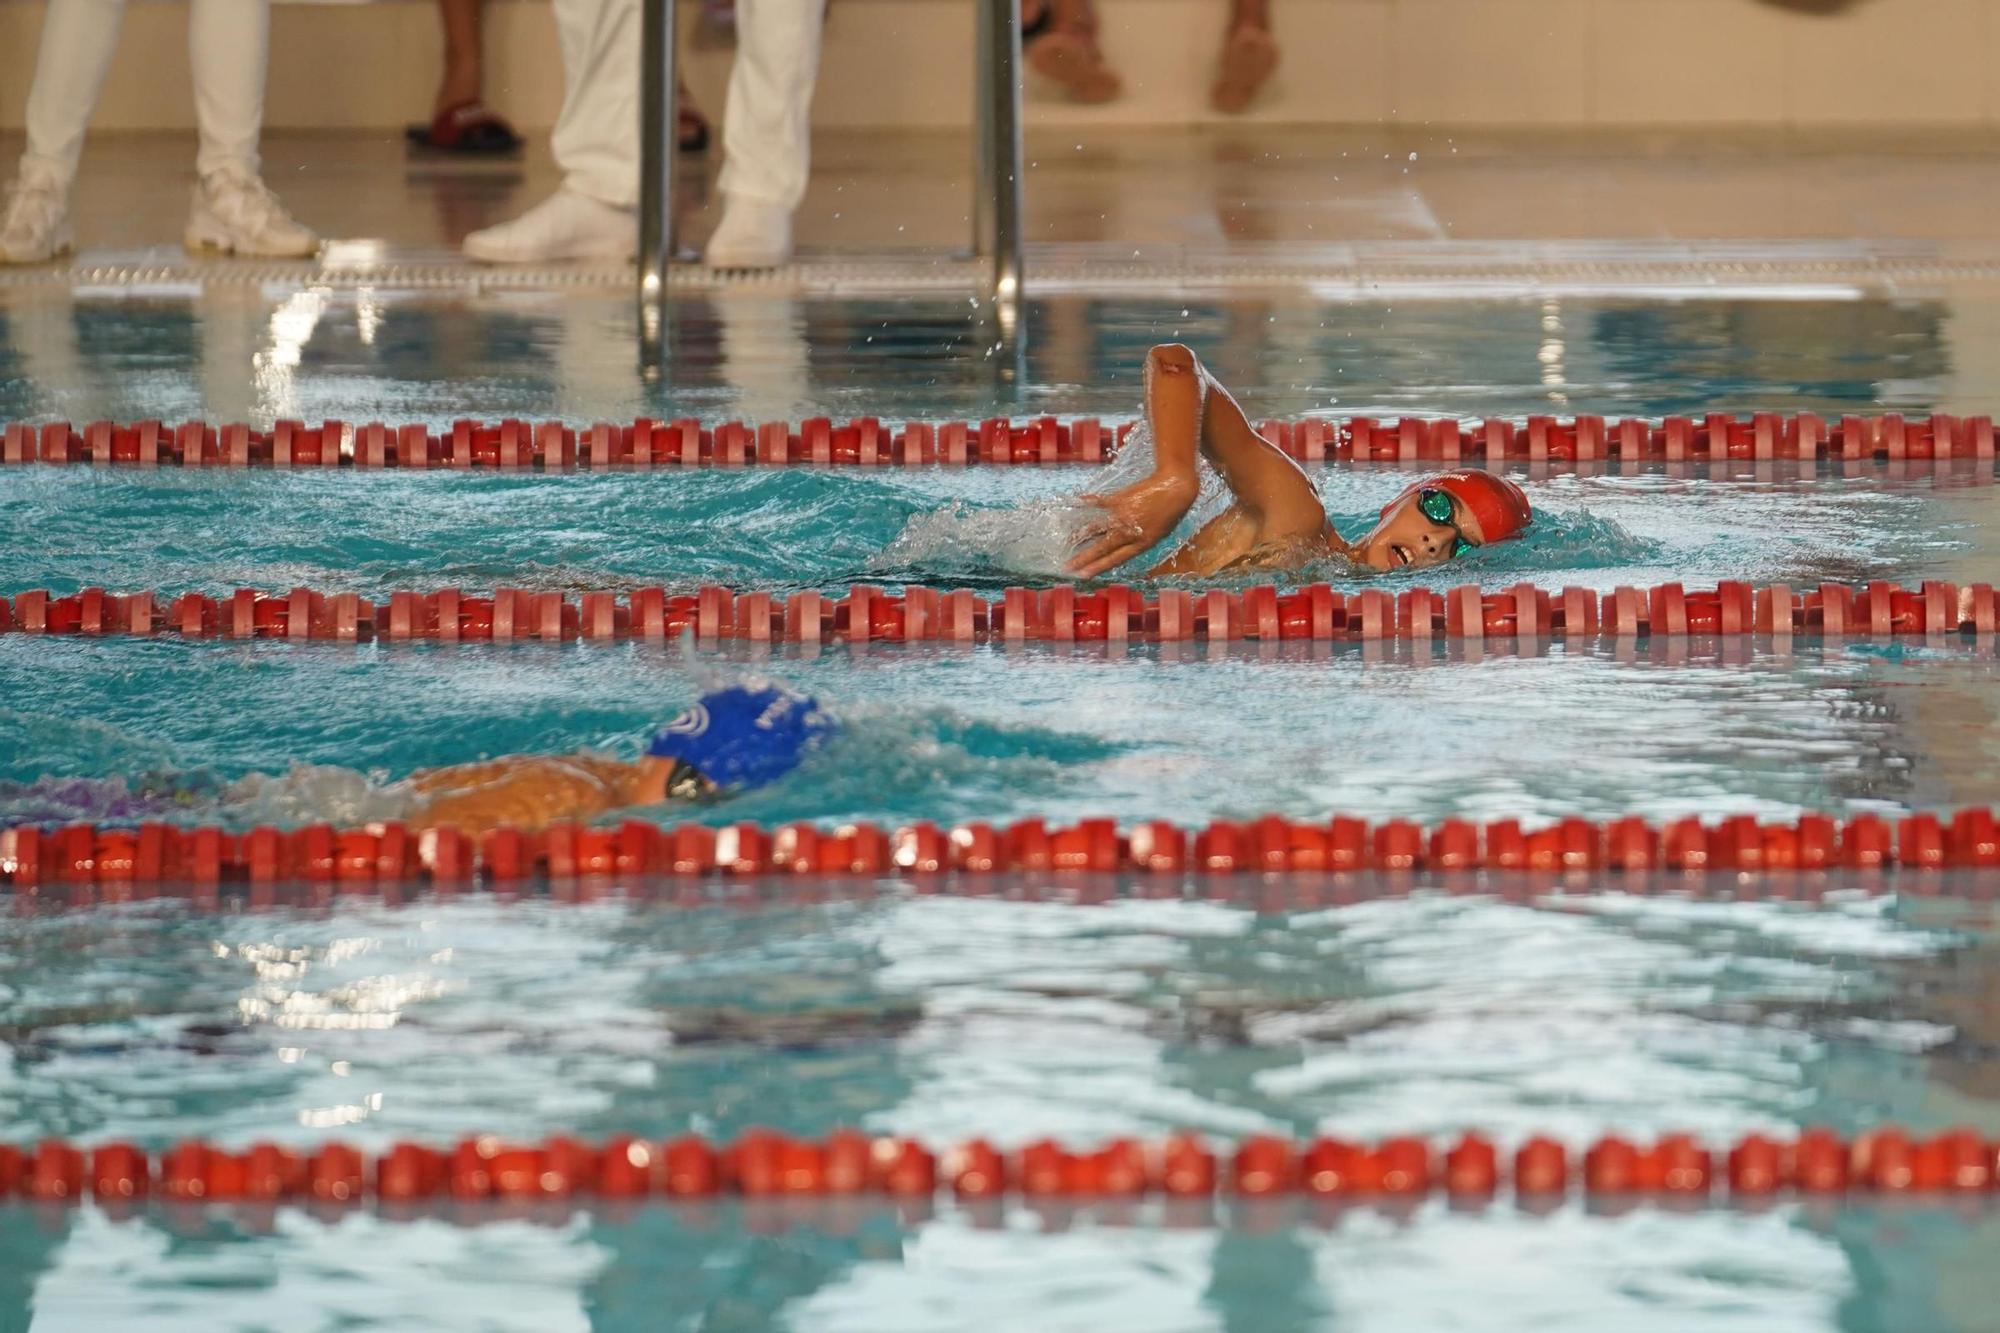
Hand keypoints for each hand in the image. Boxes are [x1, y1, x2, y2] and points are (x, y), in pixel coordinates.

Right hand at [1068, 477, 1195, 577]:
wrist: (1175, 488)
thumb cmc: (1172, 512)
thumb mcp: (1159, 533)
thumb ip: (1141, 540)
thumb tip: (1125, 541)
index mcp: (1140, 543)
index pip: (1114, 559)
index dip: (1098, 567)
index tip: (1083, 574)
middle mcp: (1128, 532)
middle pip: (1101, 548)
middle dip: (1083, 558)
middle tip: (1068, 566)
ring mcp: (1122, 516)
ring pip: (1096, 528)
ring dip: (1080, 535)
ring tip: (1068, 541)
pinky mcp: (1118, 499)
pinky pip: (1099, 503)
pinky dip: (1087, 502)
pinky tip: (1077, 502)